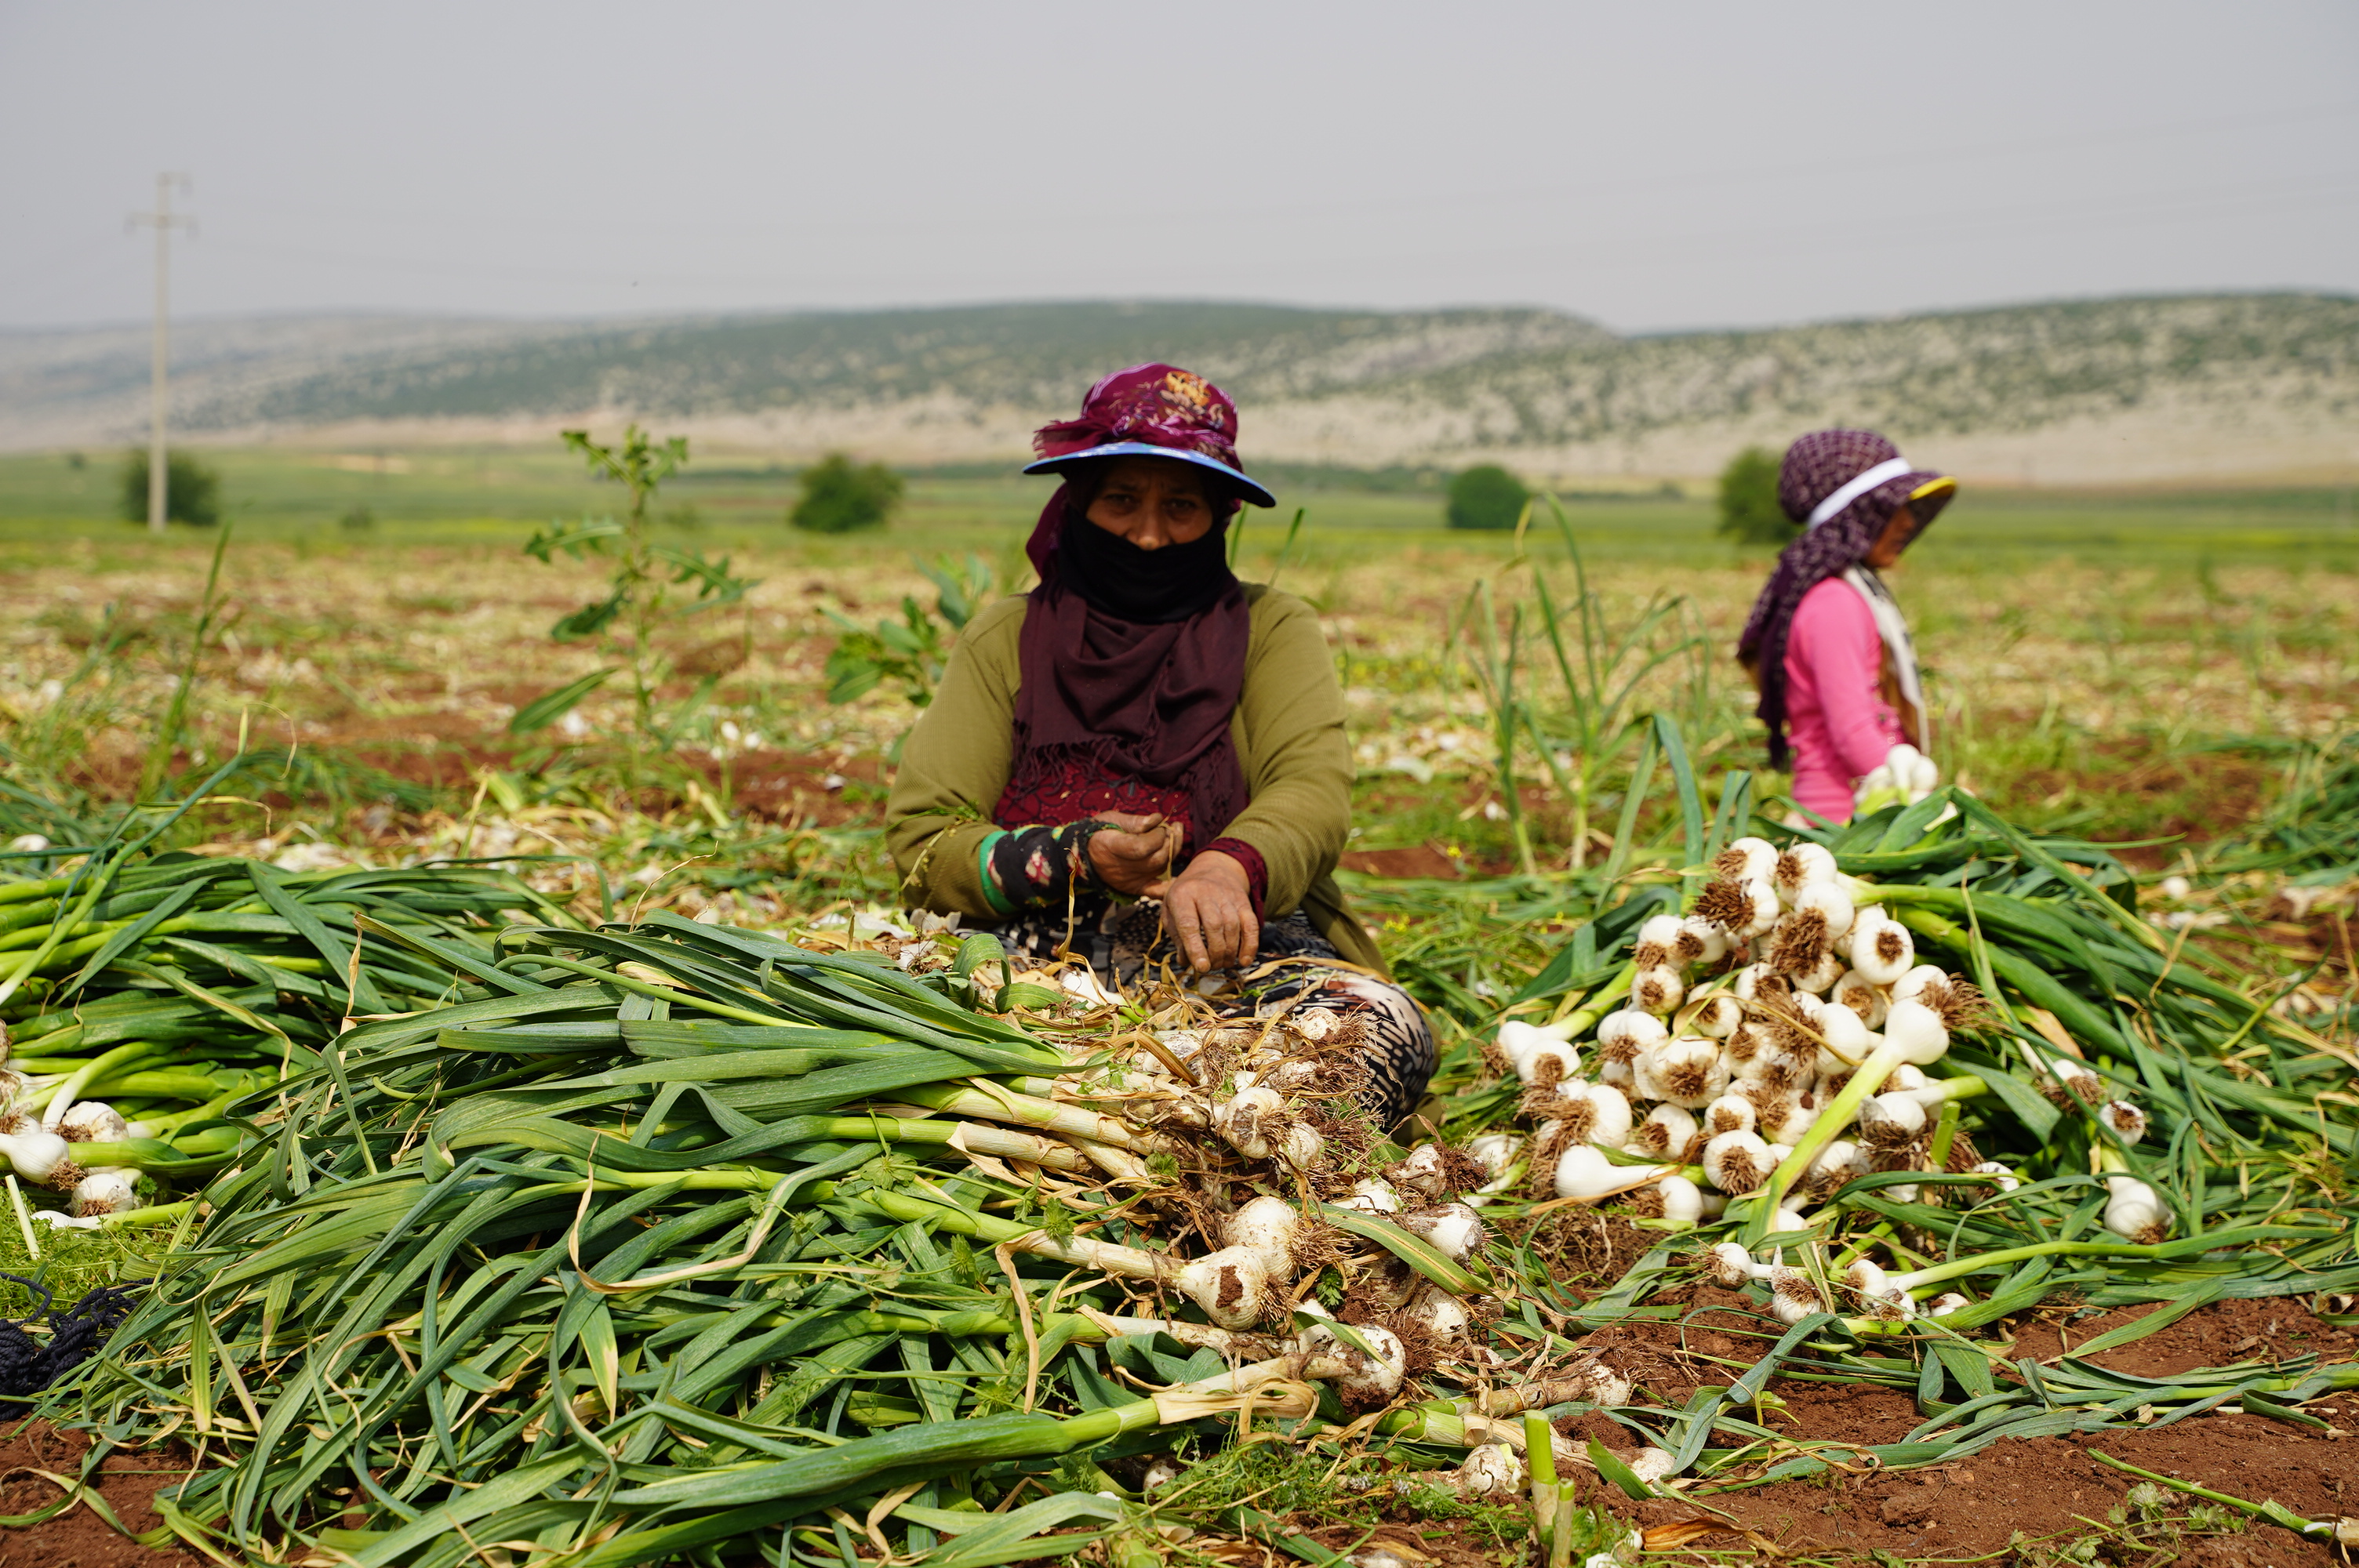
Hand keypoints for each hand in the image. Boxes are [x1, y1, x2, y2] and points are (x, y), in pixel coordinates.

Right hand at [1086, 812, 1180, 896]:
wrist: (1086, 854)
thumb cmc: (1101, 831)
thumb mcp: (1112, 819)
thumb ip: (1135, 820)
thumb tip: (1157, 819)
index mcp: (1112, 848)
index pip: (1142, 847)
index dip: (1157, 834)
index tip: (1159, 823)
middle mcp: (1122, 869)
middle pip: (1156, 859)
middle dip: (1169, 841)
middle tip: (1169, 829)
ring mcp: (1130, 881)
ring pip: (1161, 869)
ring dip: (1172, 852)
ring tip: (1171, 837)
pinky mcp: (1136, 888)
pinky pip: (1158, 891)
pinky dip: (1171, 884)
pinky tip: (1180, 872)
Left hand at [1146, 851, 1257, 974]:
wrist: (1212, 869)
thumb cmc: (1186, 896)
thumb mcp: (1171, 911)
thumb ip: (1176, 936)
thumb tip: (1185, 962)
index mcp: (1182, 894)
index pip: (1189, 924)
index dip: (1195, 948)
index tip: (1201, 968)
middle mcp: (1206, 892)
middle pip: (1214, 926)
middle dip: (1215, 953)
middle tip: (1212, 968)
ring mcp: (1227, 896)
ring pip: (1233, 926)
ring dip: (1229, 952)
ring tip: (1223, 964)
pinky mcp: (1244, 902)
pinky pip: (1251, 925)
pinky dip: (1250, 945)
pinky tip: (1244, 960)